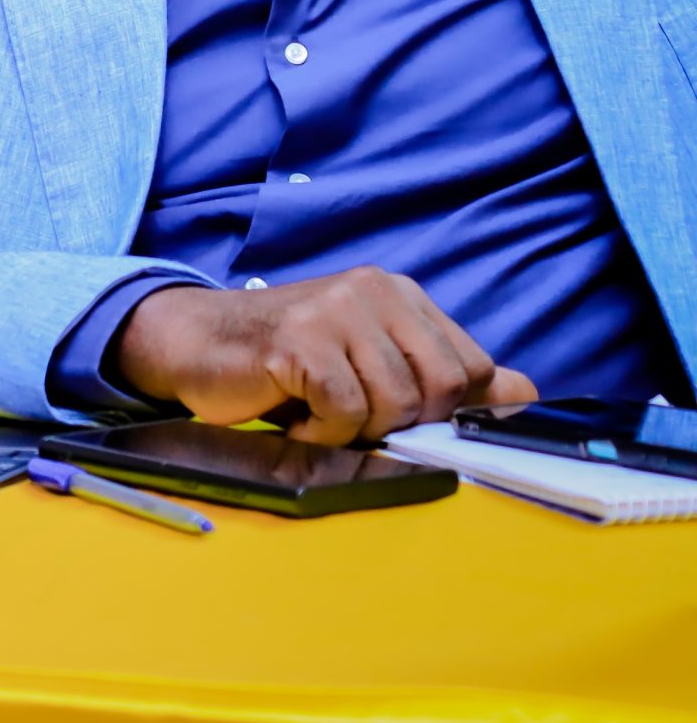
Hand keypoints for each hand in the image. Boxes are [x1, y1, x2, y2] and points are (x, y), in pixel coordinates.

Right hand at [118, 267, 537, 445]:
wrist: (195, 342)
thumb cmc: (287, 360)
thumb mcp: (374, 361)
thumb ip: (447, 374)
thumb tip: (526, 394)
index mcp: (399, 293)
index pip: (471, 368)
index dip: (446, 412)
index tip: (401, 419)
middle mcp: (371, 291)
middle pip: (440, 389)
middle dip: (401, 423)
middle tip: (354, 418)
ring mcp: (334, 311)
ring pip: (394, 404)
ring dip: (355, 430)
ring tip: (317, 412)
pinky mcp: (298, 341)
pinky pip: (344, 412)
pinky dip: (322, 431)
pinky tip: (295, 415)